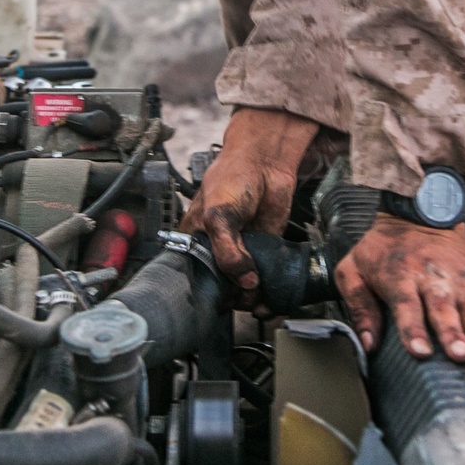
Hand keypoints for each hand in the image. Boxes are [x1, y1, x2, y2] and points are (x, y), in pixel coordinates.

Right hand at [183, 107, 318, 302]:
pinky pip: (264, 281)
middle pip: (220, 288)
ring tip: (259, 297)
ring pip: (243, 289)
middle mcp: (215, 252)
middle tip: (243, 296)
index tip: (219, 299)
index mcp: (194, 243)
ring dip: (252, 299)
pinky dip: (269, 292)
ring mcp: (240, 254)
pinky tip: (271, 295)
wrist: (265, 164)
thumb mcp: (219, 216)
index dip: (205, 291)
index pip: (194, 278)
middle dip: (232, 298)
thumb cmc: (232, 179)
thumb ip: (227, 251)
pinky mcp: (263, 254)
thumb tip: (245, 281)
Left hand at [334, 215, 464, 382]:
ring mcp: (460, 284)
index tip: (420, 351)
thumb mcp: (354, 268)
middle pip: (445, 310)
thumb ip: (358, 306)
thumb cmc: (384, 246)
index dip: (412, 329)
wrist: (420, 211)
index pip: (407, 305)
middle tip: (461, 356)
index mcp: (401, 275)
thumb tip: (366, 344)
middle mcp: (434, 280)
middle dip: (453, 334)